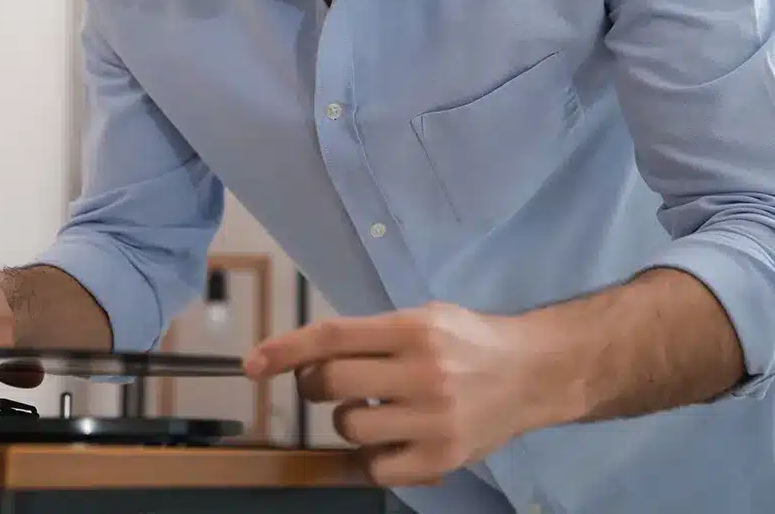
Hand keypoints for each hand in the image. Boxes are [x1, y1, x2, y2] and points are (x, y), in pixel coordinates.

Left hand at [243, 302, 551, 486]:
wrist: (534, 373)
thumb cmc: (467, 340)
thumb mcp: (423, 317)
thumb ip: (370, 334)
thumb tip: (305, 355)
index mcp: (412, 330)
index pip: (333, 337)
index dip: (286, 350)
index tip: (252, 363)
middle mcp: (422, 372)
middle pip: (331, 384)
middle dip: (314, 384)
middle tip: (326, 383)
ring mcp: (433, 419)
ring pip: (348, 426)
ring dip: (347, 418)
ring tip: (375, 408)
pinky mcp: (442, 458)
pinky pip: (375, 467)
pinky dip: (369, 455)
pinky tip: (388, 438)